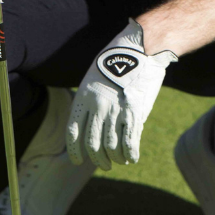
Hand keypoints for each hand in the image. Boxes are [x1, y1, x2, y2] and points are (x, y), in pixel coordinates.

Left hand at [66, 18, 177, 169]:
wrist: (141, 48)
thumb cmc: (119, 60)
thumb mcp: (96, 77)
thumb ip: (94, 102)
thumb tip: (99, 125)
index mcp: (84, 97)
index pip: (73, 131)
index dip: (74, 150)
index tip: (78, 161)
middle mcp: (97, 106)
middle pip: (92, 143)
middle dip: (98, 159)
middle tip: (104, 165)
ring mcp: (116, 110)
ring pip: (111, 146)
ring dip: (115, 159)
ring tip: (119, 162)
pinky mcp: (135, 112)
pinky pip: (129, 141)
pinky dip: (130, 154)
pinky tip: (132, 159)